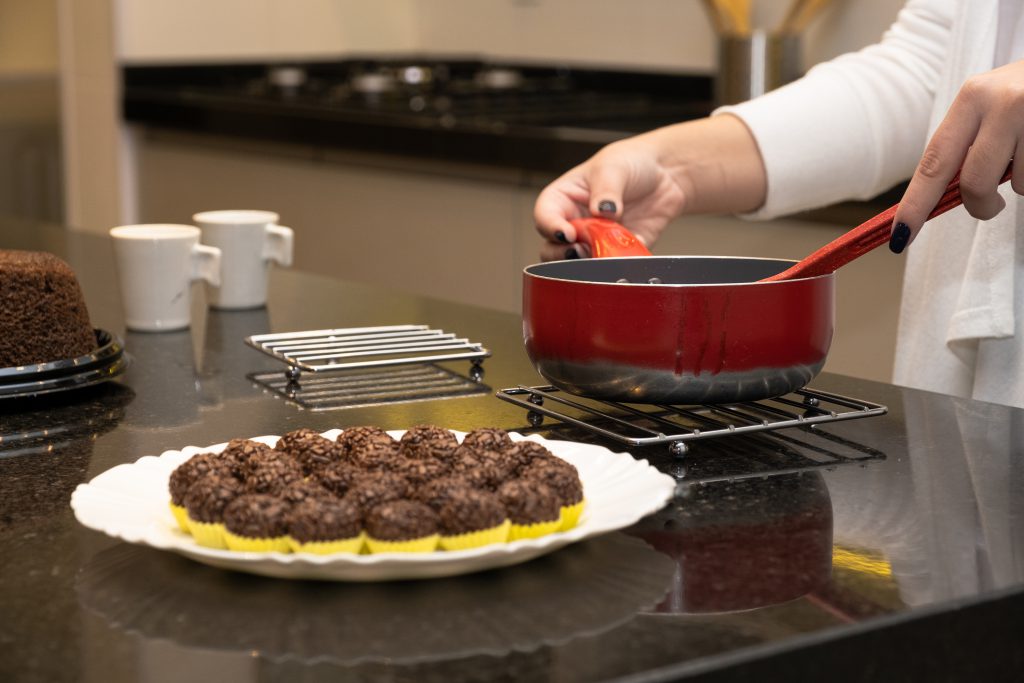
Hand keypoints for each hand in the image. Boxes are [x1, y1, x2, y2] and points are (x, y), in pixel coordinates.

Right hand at [533, 136, 685, 260]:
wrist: (665, 172)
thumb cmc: (630, 161)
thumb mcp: (613, 168)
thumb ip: (605, 191)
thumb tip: (601, 212)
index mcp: (563, 199)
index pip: (545, 216)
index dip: (551, 227)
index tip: (568, 233)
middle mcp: (575, 223)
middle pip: (554, 248)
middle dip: (563, 254)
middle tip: (580, 250)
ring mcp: (595, 240)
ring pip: (580, 263)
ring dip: (589, 264)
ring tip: (605, 254)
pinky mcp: (619, 251)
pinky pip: (615, 265)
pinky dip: (622, 261)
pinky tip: (634, 247)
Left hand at [891, 59, 1023, 252]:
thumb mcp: (992, 106)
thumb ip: (967, 144)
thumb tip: (941, 196)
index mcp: (971, 98)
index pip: (933, 162)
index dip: (915, 204)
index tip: (900, 235)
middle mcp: (1001, 103)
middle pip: (974, 183)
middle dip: (979, 205)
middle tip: (989, 208)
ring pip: (1018, 185)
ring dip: (1023, 182)